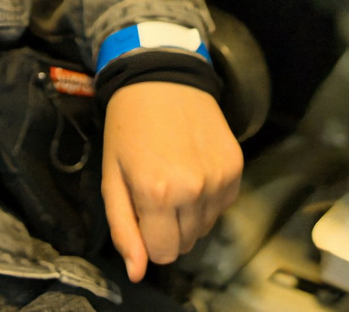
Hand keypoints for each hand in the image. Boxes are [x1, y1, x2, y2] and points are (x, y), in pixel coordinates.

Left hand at [100, 81, 242, 282]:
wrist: (163, 77)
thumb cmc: (129, 127)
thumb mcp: (112, 176)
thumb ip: (124, 229)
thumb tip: (138, 271)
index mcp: (157, 193)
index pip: (163, 253)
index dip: (149, 239)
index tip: (142, 213)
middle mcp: (194, 190)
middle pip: (186, 243)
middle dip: (168, 227)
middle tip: (156, 190)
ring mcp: (220, 179)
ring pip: (205, 227)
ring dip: (189, 213)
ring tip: (174, 176)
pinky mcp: (236, 168)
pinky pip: (223, 205)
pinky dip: (208, 196)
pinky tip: (193, 168)